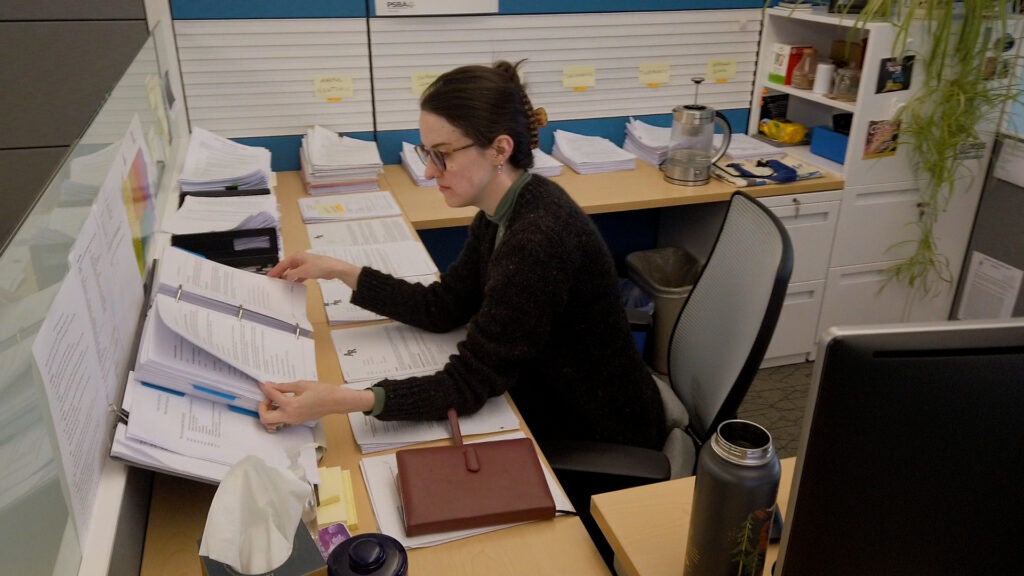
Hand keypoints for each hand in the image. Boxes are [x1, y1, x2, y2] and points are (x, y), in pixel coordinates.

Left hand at [258, 381, 373, 430]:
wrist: (336, 401)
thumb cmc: (323, 391)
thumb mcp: (301, 385)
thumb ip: (284, 386)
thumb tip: (271, 385)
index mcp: (291, 405)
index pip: (271, 396)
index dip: (266, 388)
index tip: (263, 383)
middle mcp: (290, 416)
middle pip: (265, 418)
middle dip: (262, 406)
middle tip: (268, 396)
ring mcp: (293, 421)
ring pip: (271, 422)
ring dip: (268, 412)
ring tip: (274, 400)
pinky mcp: (297, 422)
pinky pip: (281, 420)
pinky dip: (277, 413)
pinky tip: (283, 402)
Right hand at [268, 251, 361, 286]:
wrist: (334, 269)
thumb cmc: (320, 266)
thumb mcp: (303, 271)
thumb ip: (292, 275)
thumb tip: (285, 278)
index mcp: (297, 257)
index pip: (282, 264)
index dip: (275, 271)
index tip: (270, 276)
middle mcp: (300, 259)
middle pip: (287, 268)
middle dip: (281, 274)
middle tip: (275, 282)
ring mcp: (305, 265)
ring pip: (293, 272)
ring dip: (289, 278)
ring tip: (282, 285)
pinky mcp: (310, 270)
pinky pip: (300, 275)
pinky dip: (296, 280)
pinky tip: (294, 285)